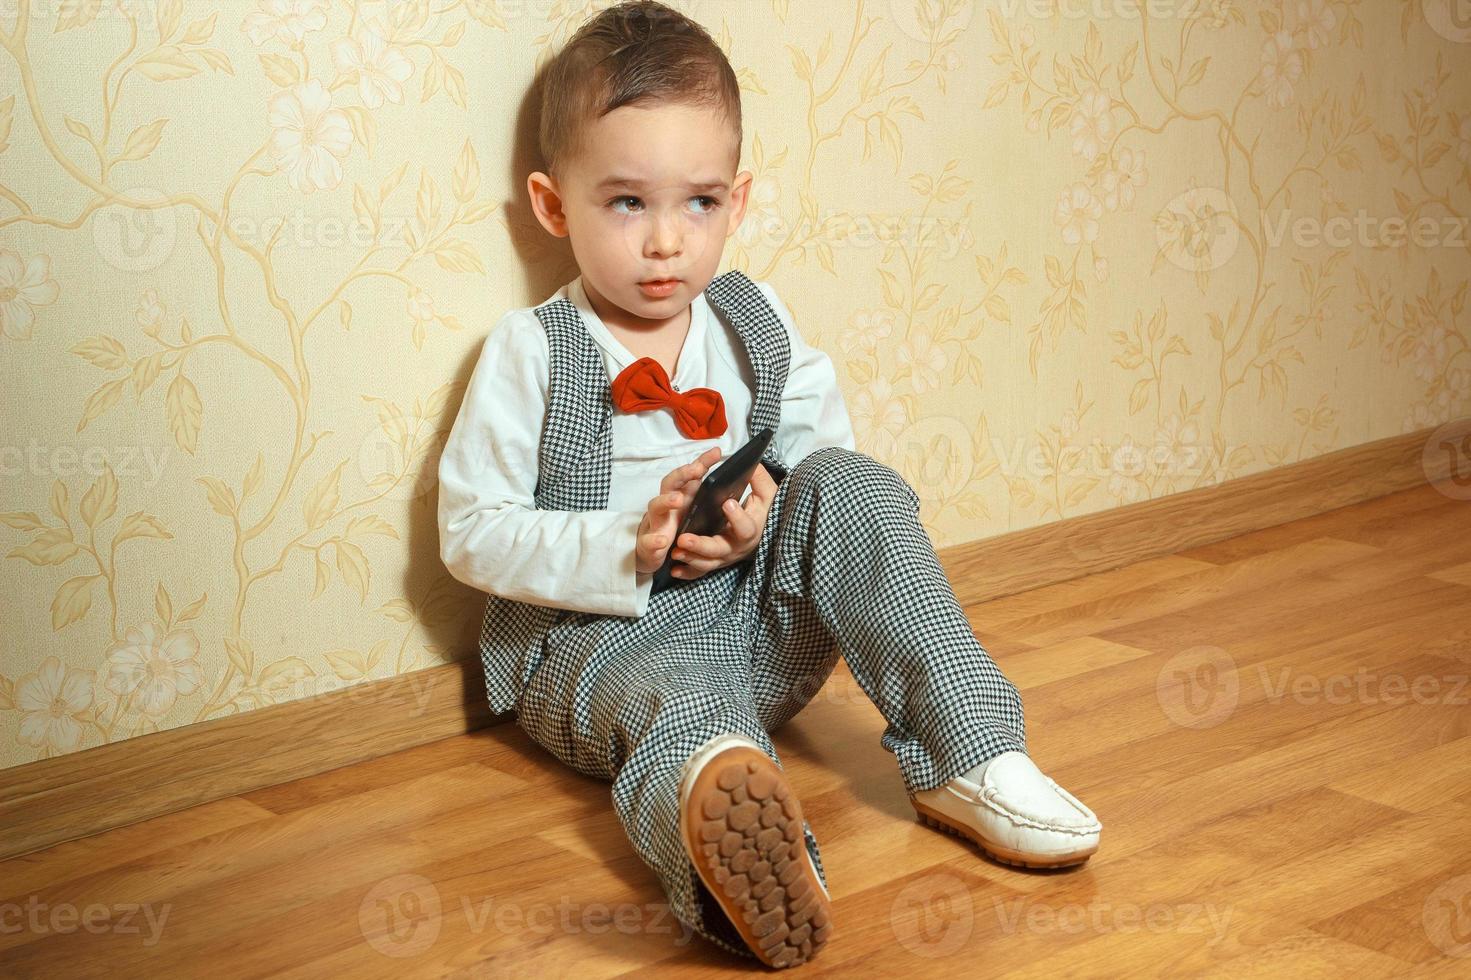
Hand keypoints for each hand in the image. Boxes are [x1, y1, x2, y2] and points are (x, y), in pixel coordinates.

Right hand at [635, 446, 723, 574]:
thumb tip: (730, 480)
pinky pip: (649, 541)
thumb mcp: (693, 509)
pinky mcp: (649, 543)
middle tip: (697, 469)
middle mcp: (666, 505)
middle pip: (670, 483)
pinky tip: (662, 541)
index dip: (702, 462)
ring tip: (677, 499)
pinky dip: (654, 540)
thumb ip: (708, 496)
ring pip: (656, 506)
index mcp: (680, 496)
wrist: (653, 553)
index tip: (717, 452)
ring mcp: (656, 522)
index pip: (689, 474)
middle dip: (682, 474)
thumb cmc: (674, 526)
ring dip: (666, 501)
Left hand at [665, 463, 776, 580]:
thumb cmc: (763, 513)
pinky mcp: (715, 561)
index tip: (727, 503)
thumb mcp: (768, 495)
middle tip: (684, 538)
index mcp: (751, 529)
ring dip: (690, 558)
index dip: (737, 517)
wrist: (763, 537)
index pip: (746, 527)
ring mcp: (724, 556)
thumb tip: (751, 465)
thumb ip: (760, 480)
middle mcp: (736, 546)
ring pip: (707, 562)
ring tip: (675, 551)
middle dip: (701, 545)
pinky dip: (688, 572)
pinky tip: (674, 569)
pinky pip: (700, 571)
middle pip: (719, 549)